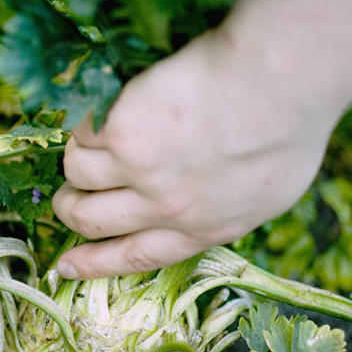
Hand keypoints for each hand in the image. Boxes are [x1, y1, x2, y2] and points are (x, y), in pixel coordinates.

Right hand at [52, 26, 331, 277]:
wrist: (276, 84)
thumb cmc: (288, 129)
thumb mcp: (268, 192)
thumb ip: (227, 207)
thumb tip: (203, 208)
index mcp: (202, 227)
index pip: (137, 257)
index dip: (95, 264)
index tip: (64, 267)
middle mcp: (162, 208)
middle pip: (92, 221)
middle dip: (68, 212)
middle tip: (62, 202)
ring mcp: (137, 170)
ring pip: (77, 175)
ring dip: (76, 162)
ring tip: (91, 142)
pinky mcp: (120, 132)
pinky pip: (84, 133)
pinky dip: (91, 123)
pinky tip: (115, 106)